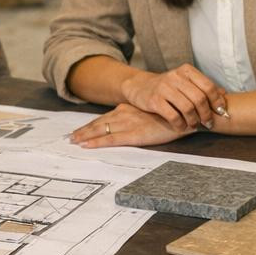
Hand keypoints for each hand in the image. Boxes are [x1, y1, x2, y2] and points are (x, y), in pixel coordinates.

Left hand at [69, 103, 186, 148]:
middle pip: (99, 123)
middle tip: (69, 137)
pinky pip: (111, 140)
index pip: (105, 117)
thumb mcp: (152, 113)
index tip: (80, 130)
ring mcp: (128, 124)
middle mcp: (125, 114)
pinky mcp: (134, 135)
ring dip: (85, 136)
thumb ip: (140, 116)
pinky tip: (86, 146)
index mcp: (128, 108)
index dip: (91, 124)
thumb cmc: (171, 114)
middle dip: (83, 131)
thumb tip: (135, 122)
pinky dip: (97, 142)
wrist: (185, 114)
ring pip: (100, 130)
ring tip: (72, 141)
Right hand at [119, 64, 228, 133]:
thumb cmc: (167, 87)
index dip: (217, 101)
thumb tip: (224, 95)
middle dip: (206, 114)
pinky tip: (181, 127)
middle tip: (208, 123)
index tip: (221, 112)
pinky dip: (180, 125)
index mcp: (186, 70)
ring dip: (194, 121)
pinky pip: (173, 116)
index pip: (208, 86)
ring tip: (194, 125)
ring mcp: (164, 88)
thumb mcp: (184, 82)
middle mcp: (175, 76)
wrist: (138, 86)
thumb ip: (202, 87)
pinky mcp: (154, 100)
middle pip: (199, 98)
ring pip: (187, 108)